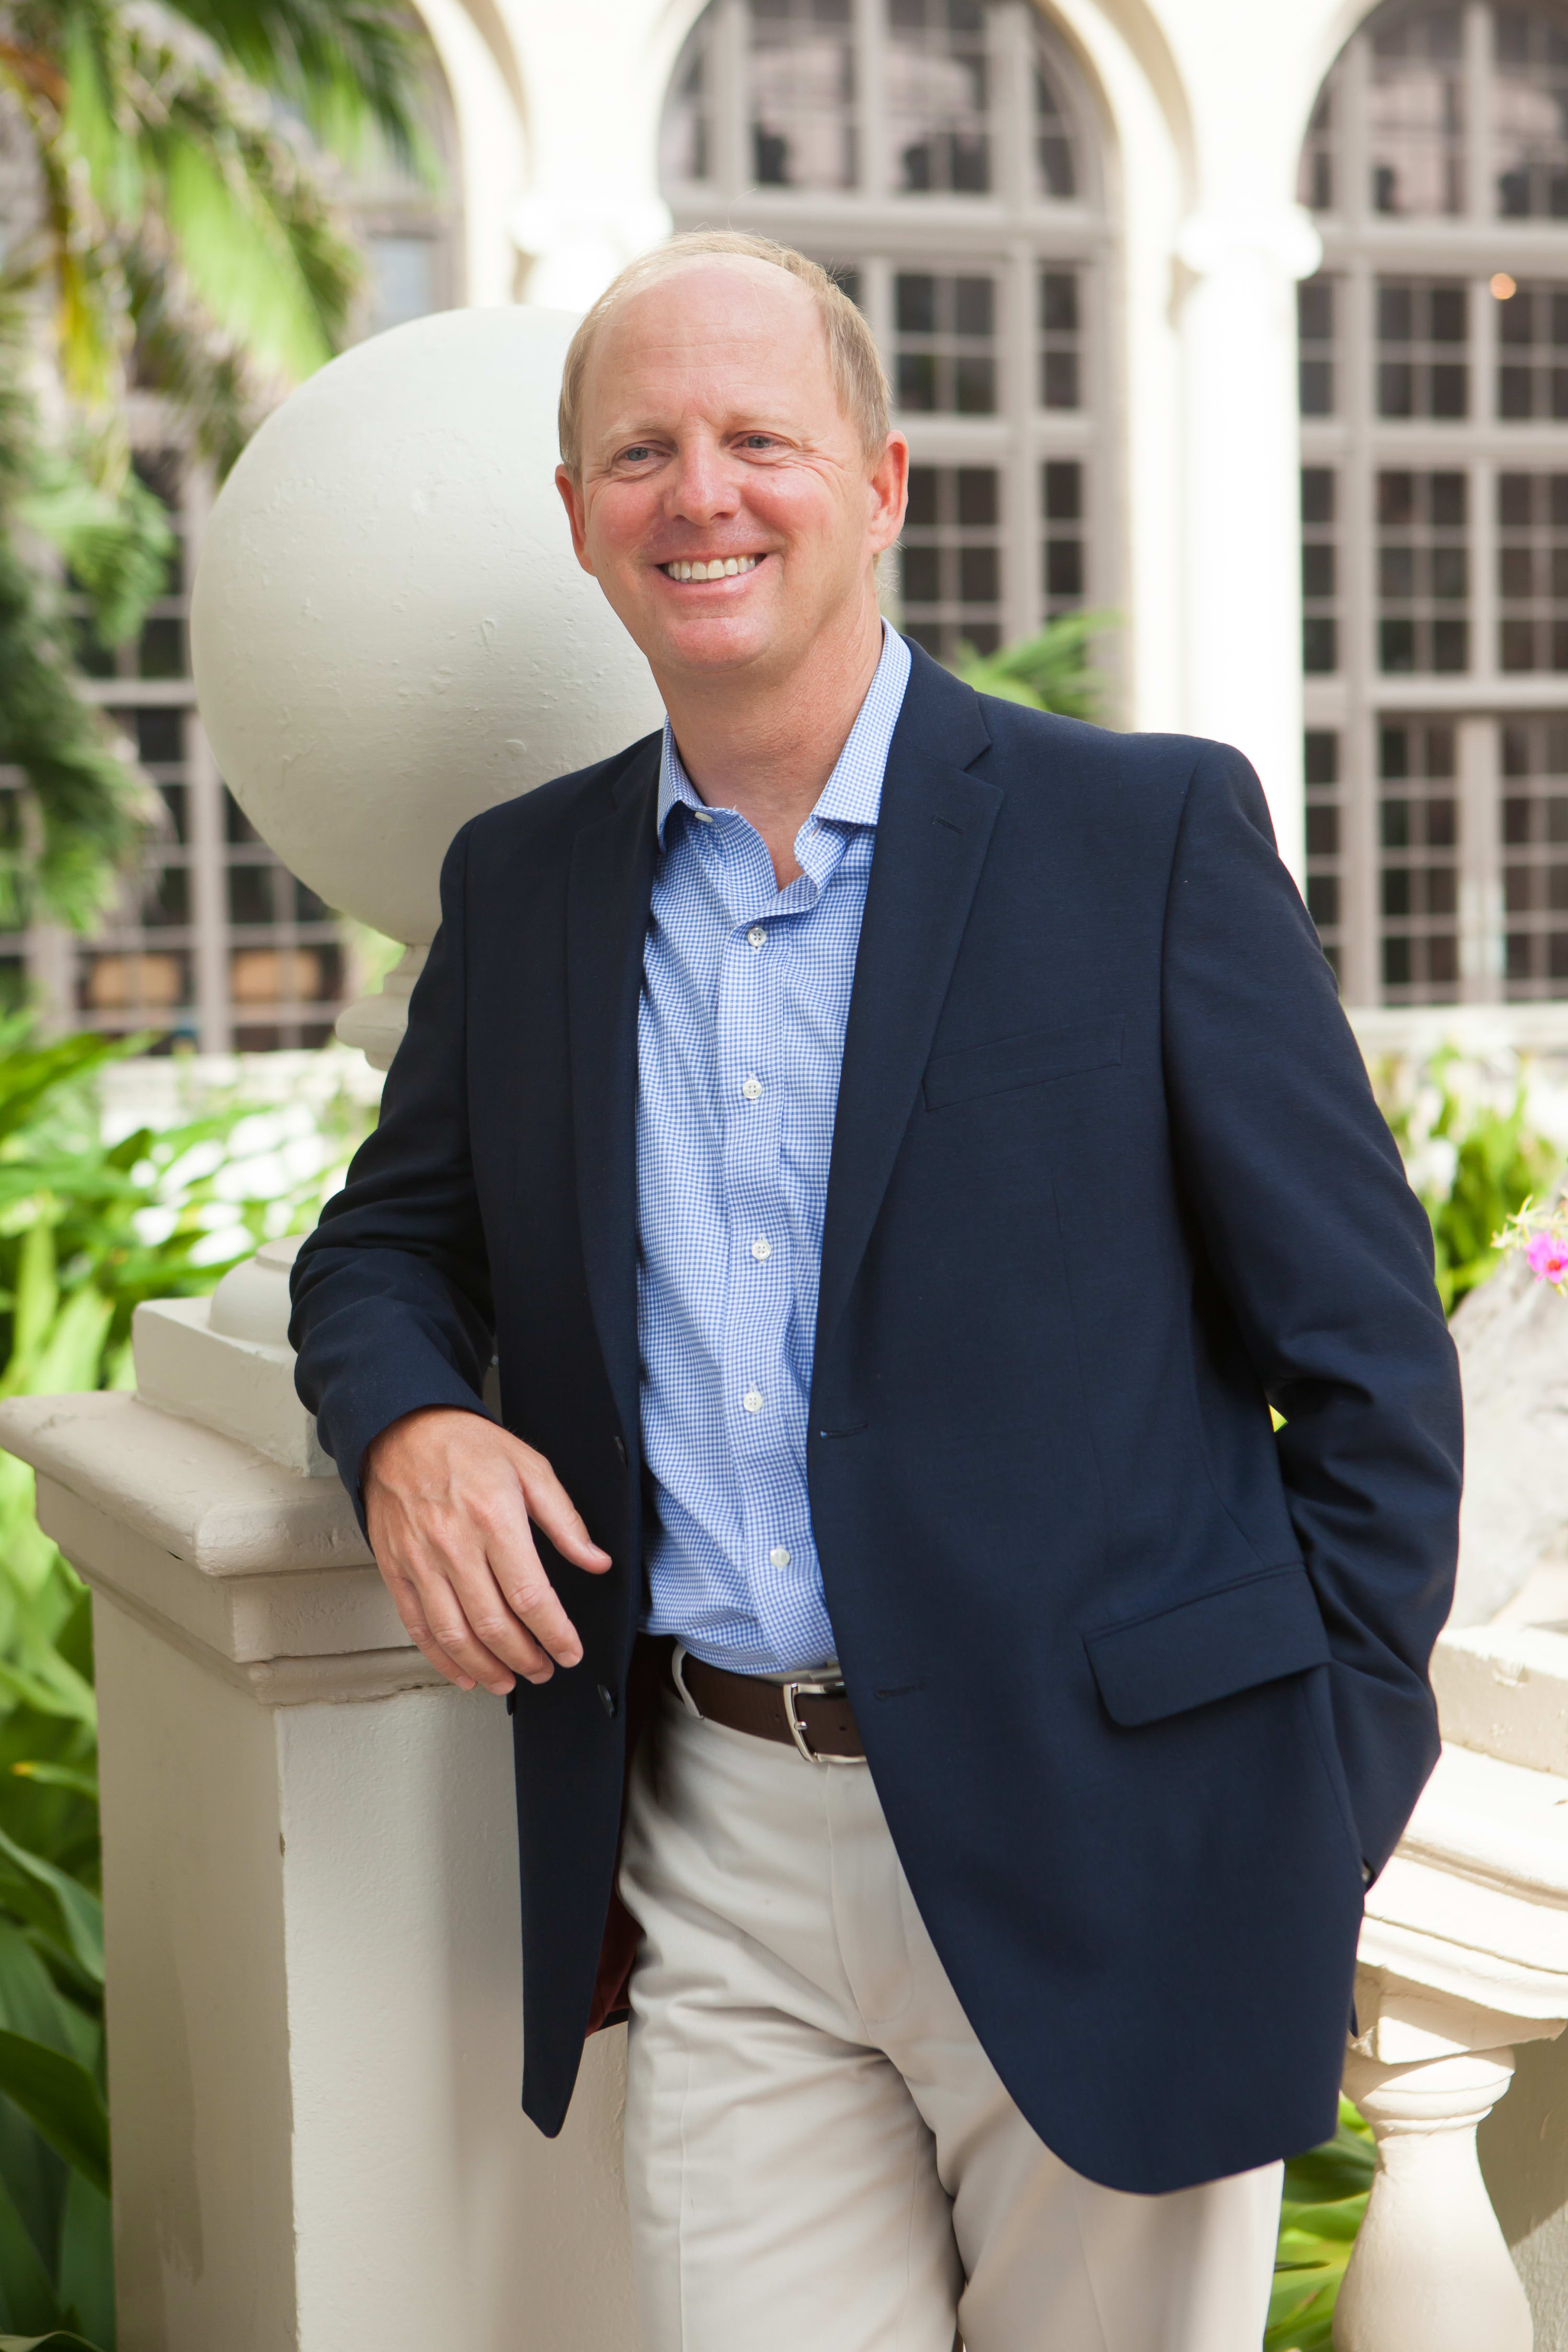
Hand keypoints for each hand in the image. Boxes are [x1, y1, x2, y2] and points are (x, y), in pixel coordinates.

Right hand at [363, 1407, 611, 1695]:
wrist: (402, 1429)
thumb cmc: (466, 1445)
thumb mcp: (531, 1468)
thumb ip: (565, 1520)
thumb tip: (596, 1560)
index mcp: (494, 1519)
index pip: (530, 1596)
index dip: (555, 1633)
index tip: (570, 1651)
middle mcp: (454, 1545)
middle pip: (493, 1624)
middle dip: (526, 1658)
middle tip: (545, 1669)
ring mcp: (421, 1561)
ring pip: (454, 1635)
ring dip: (486, 1668)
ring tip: (509, 1680)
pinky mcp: (396, 1569)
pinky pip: (418, 1626)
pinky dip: (441, 1658)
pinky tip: (463, 1672)